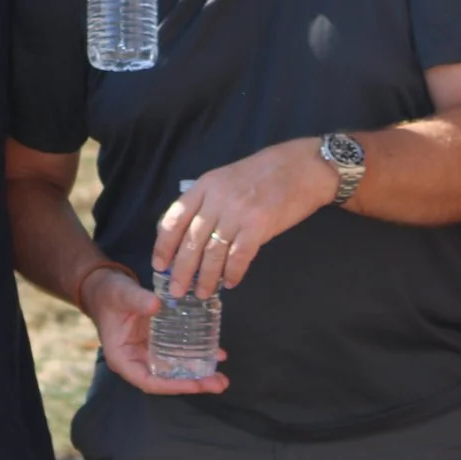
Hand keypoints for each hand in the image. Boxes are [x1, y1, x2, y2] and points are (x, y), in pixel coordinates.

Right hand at [84, 267, 226, 395]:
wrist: (106, 287)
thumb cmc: (109, 293)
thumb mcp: (121, 294)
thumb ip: (137, 299)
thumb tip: (157, 304)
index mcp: (123, 358)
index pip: (148, 381)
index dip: (172, 386)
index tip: (195, 384)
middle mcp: (137, 361)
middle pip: (166, 380)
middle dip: (193, 384)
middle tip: (218, 383)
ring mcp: (149, 353)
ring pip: (175, 370)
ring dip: (199, 374)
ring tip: (221, 377)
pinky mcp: (159, 343)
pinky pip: (179, 354)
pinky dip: (197, 355)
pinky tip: (216, 353)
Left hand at [154, 141, 331, 299]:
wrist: (302, 167)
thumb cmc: (262, 174)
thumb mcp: (225, 179)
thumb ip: (205, 202)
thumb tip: (185, 235)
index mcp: (205, 186)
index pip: (174, 219)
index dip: (163, 245)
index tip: (158, 265)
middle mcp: (217, 199)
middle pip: (191, 241)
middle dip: (181, 270)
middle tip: (176, 291)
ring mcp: (238, 212)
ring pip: (213, 252)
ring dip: (206, 277)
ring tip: (202, 293)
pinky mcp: (259, 225)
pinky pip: (239, 256)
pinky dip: (233, 273)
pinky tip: (230, 283)